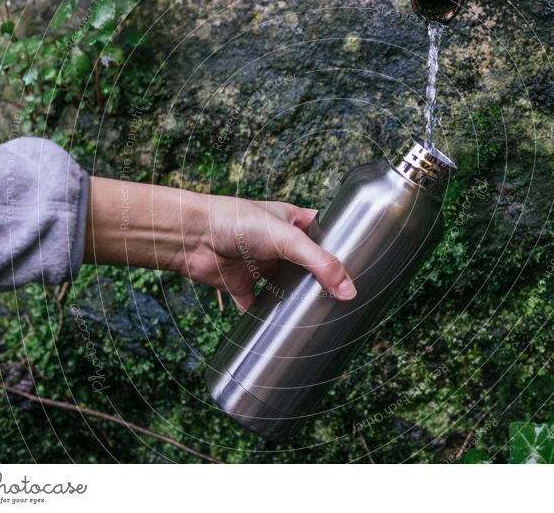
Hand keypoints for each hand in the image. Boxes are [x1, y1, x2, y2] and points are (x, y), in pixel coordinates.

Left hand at [83, 177, 356, 310]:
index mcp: (293, 221)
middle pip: (308, 266)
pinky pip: (259, 306)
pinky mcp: (242, 285)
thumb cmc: (236, 221)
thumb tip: (349, 291)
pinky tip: (283, 331)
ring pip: (286, 288)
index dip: (341, 246)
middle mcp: (278, 244)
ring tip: (323, 318)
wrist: (192, 236)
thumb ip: (319, 263)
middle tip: (347, 300)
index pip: (325, 233)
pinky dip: (268, 318)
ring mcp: (260, 266)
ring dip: (298, 301)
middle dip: (323, 281)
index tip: (362, 264)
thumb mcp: (287, 238)